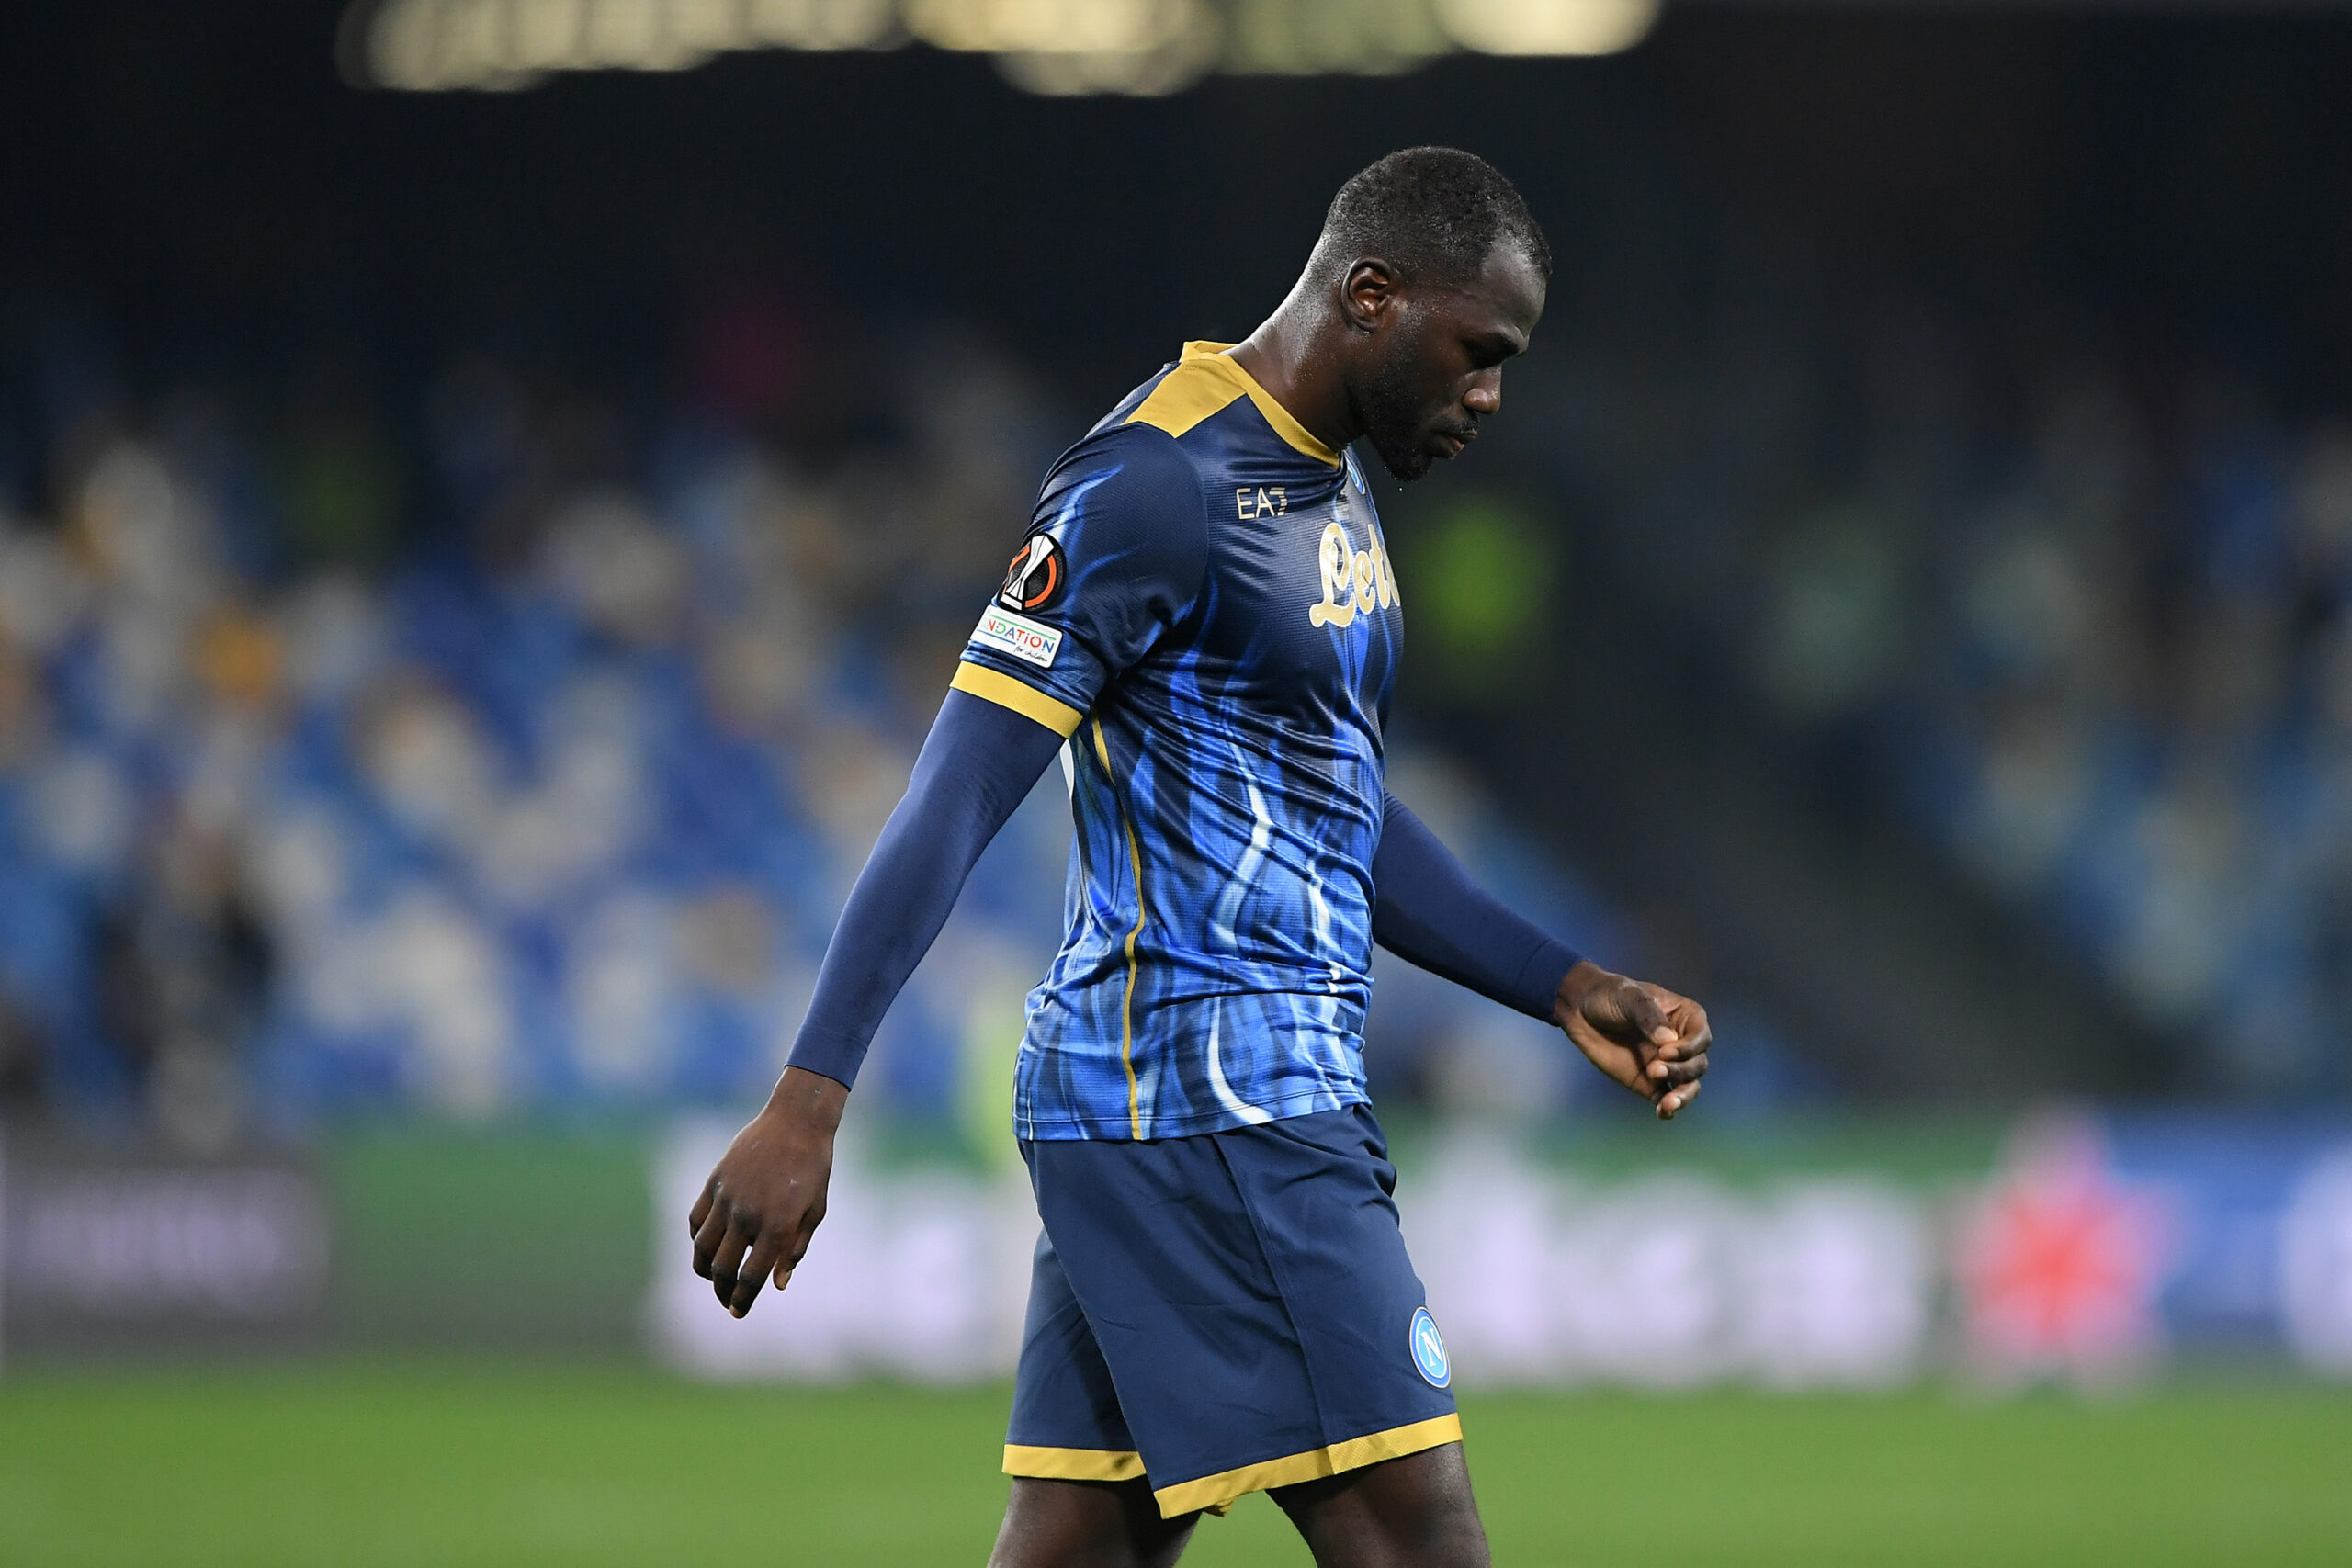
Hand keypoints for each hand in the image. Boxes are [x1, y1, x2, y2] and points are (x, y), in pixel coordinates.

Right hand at [688, 1067, 847, 1317]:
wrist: (796, 1122)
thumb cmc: (813, 1169)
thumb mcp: (814, 1212)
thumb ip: (794, 1250)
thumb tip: (777, 1284)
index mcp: (777, 1226)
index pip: (751, 1278)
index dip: (743, 1300)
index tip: (739, 1312)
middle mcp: (748, 1215)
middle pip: (723, 1269)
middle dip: (723, 1293)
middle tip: (727, 1302)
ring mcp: (727, 1198)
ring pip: (702, 1249)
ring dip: (705, 1271)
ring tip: (715, 1279)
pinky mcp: (715, 1183)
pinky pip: (696, 1221)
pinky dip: (697, 1240)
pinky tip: (707, 1249)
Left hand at [1554, 960, 1710, 1119]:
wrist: (1581, 1011)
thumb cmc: (1610, 995)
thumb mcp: (1629, 997)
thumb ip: (1648, 1017)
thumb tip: (1668, 1041)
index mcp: (1684, 1017)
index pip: (1701, 1037)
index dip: (1689, 1048)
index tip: (1665, 1051)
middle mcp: (1681, 1043)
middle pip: (1698, 1064)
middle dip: (1682, 1070)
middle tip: (1653, 1069)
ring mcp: (1667, 1064)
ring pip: (1689, 1084)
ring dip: (1683, 1095)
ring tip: (1667, 1103)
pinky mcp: (1650, 1083)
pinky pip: (1665, 1098)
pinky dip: (1668, 1108)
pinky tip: (1663, 1113)